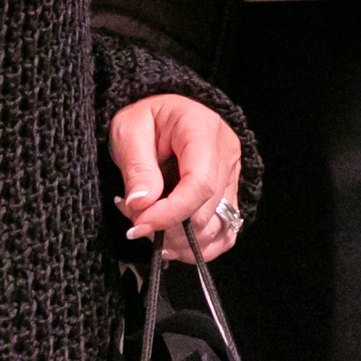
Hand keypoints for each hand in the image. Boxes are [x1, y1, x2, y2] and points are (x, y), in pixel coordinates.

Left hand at [110, 92, 244, 261]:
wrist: (159, 114)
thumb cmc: (144, 119)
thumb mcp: (129, 131)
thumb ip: (137, 167)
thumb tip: (142, 204)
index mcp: (203, 130)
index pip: (200, 183)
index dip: (171, 212)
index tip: (139, 224)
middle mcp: (226, 153)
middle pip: (207, 211)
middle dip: (167, 227)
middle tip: (134, 218)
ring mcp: (232, 175)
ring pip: (217, 228)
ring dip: (179, 240)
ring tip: (148, 223)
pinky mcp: (229, 194)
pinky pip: (224, 234)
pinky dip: (197, 246)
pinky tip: (171, 240)